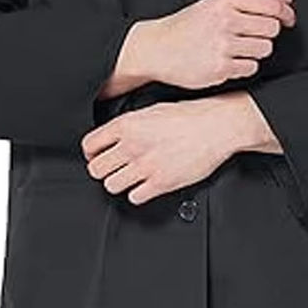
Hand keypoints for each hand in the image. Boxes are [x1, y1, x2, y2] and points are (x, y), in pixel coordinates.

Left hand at [81, 90, 280, 204]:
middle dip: (103, 170)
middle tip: (113, 169)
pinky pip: (134, 197)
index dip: (91, 154)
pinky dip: (138, 193)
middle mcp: (132, 146)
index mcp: (127, 125)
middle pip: (96, 169)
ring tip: (131, 177)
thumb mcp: (152, 110)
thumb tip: (114, 137)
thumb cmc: (191, 116)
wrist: (217, 126)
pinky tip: (146, 185)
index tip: (97, 156)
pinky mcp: (161, 183)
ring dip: (119, 183)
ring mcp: (146, 166)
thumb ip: (129, 125)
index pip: (89, 146)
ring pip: (112, 186)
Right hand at [99, 0, 295, 97]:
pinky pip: (251, 67)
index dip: (286, 14)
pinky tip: (228, 60)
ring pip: (264, 49)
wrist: (158, 48)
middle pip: (272, 29)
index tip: (288, 20)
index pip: (271, 5)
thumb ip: (254, 0)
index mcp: (225, 0)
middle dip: (267, 34)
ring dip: (256, 51)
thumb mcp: (218, 3)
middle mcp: (225, 20)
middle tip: (252, 36)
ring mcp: (222, 45)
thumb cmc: (189, 25)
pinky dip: (244, 66)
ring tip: (237, 49)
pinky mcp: (220, 67)